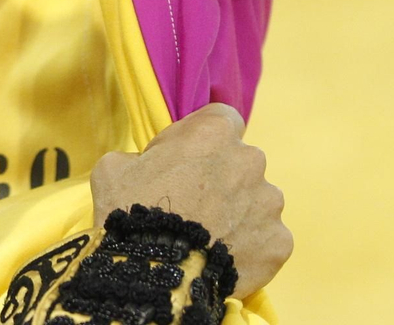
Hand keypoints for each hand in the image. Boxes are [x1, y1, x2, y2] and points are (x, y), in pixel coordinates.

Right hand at [90, 103, 291, 295]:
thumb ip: (141, 156)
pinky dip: (249, 246)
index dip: (202, 138)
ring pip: (257, 201)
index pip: (221, 118)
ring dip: (238, 211)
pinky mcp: (279, 242)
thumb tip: (149, 166)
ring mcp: (269, 204)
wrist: (156, 274)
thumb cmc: (132, 211)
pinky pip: (266, 239)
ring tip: (210, 236)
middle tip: (194, 203)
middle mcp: (250, 161)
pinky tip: (223, 258)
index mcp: (213, 133)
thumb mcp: (115, 166)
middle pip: (241, 161)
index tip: (186, 158)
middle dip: (223, 176)